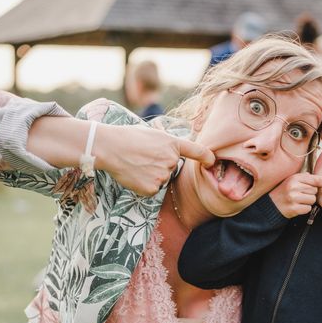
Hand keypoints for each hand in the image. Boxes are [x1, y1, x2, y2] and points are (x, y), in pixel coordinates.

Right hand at [96, 123, 214, 195]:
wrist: (110, 147)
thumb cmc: (127, 137)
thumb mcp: (151, 132)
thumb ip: (164, 142)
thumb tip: (169, 148)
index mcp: (172, 143)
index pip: (197, 151)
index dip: (207, 157)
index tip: (211, 161)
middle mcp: (171, 160)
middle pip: (171, 168)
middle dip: (160, 165)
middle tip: (142, 157)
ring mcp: (162, 175)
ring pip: (161, 179)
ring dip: (151, 175)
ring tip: (135, 164)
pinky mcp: (152, 188)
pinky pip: (151, 190)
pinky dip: (143, 185)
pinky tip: (134, 175)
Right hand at [268, 173, 321, 217]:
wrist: (272, 204)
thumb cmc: (284, 191)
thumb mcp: (291, 180)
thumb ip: (304, 177)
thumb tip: (319, 178)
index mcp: (294, 178)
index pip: (315, 179)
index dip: (321, 182)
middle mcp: (294, 187)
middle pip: (315, 190)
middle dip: (311, 193)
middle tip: (302, 194)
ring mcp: (293, 198)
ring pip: (312, 200)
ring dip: (308, 201)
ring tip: (300, 200)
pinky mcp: (294, 208)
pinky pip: (308, 208)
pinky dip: (305, 208)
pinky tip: (298, 206)